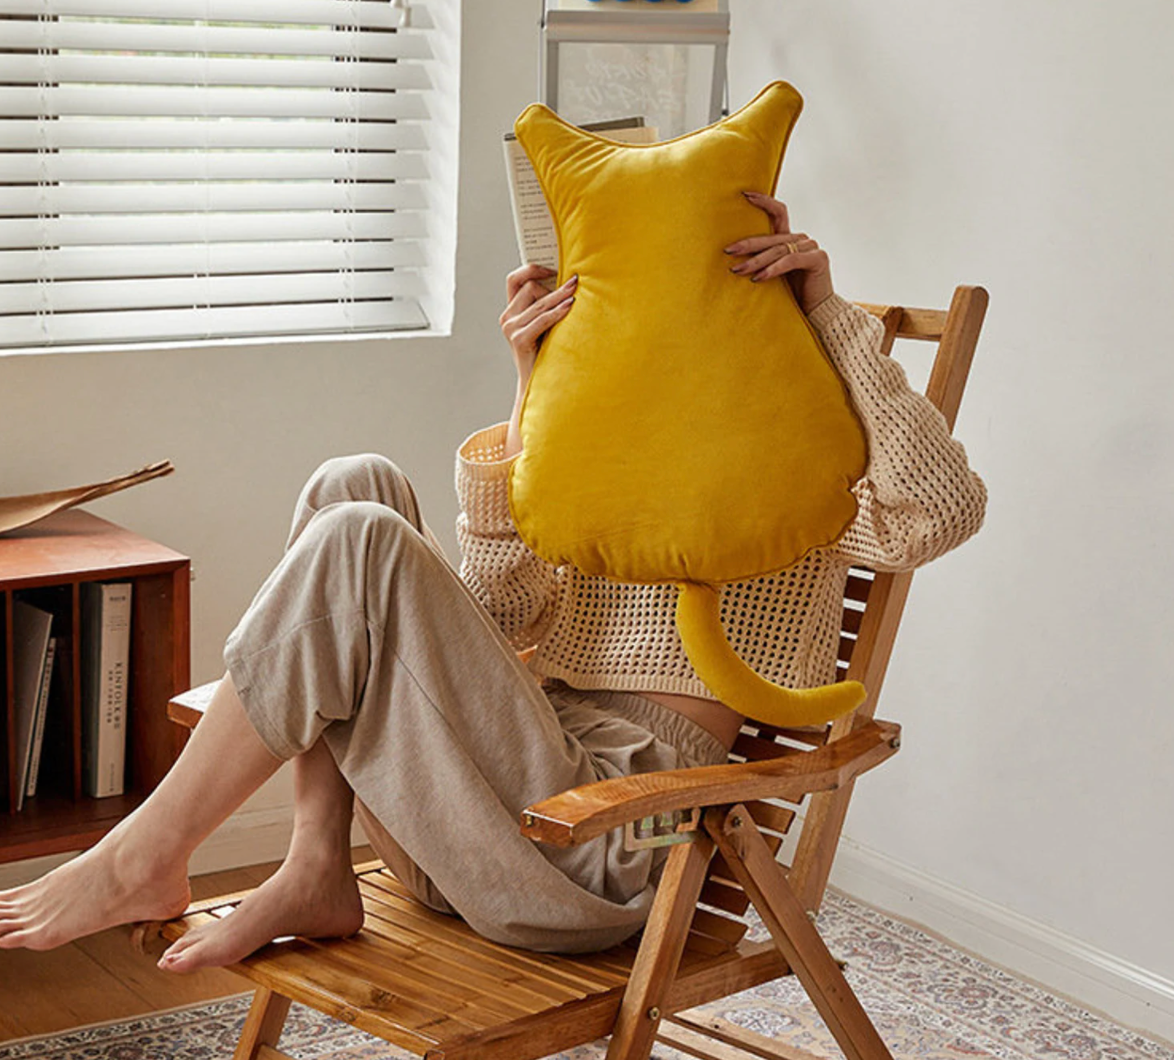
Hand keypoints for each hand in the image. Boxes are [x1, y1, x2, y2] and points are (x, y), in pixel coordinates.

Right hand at [499, 264, 576, 383]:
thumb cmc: (546, 353)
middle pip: (531, 287)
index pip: (514, 280)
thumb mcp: (544, 326)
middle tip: (574, 282)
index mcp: (511, 312)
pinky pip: (542, 319)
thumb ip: (546, 306)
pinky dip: (557, 312)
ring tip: (575, 292)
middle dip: (554, 286)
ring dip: (560, 296)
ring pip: (539, 302)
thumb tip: (568, 282)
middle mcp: (508, 318)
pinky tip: (570, 307)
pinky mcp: (519, 339)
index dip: (531, 269)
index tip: (552, 268)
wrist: (539, 384)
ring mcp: (511, 328)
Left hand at [724, 193, 833, 314]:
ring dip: (756, 261)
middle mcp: (802, 240)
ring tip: (737, 270)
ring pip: (778, 250)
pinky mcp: (817, 259)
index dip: (764, 201)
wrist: (816, 313)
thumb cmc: (791, 297)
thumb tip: (731, 256)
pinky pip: (790, 261)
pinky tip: (758, 278)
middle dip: (748, 245)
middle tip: (728, 251)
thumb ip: (761, 261)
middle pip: (772, 237)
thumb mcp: (772, 275)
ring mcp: (811, 248)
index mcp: (791, 239)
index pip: (778, 212)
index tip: (744, 195)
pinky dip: (772, 269)